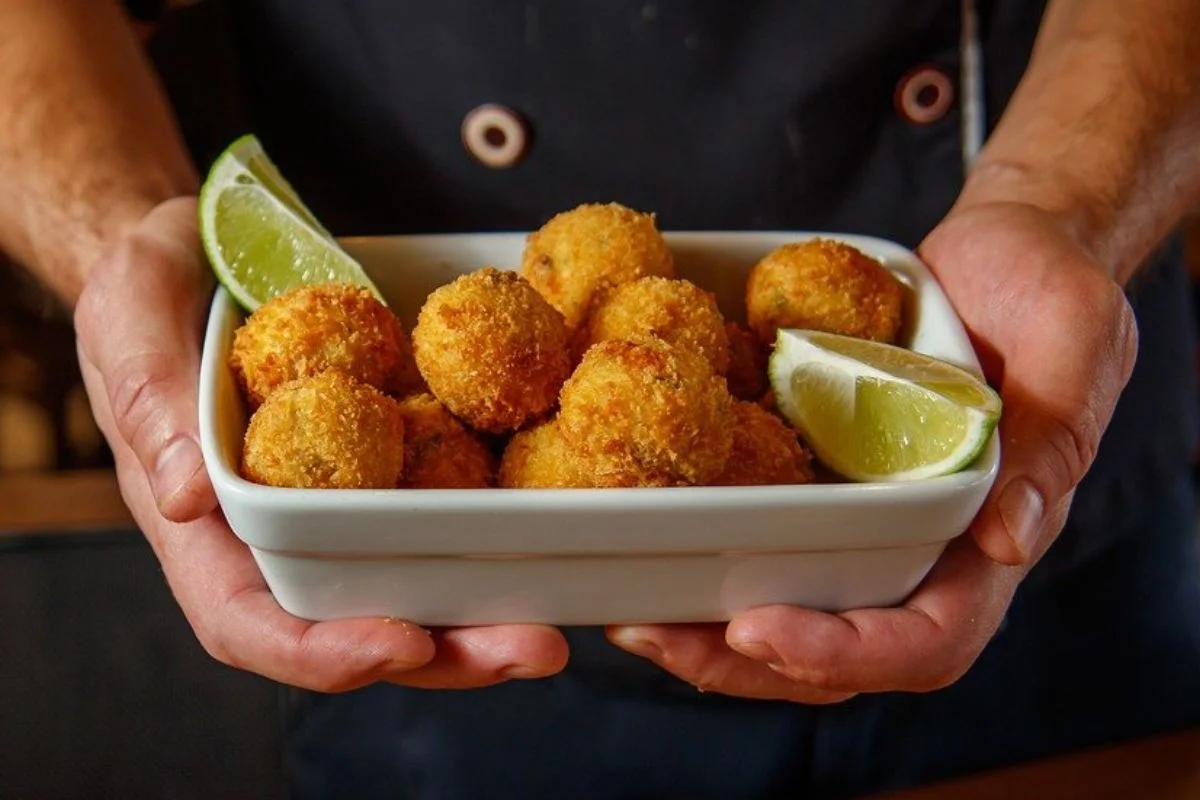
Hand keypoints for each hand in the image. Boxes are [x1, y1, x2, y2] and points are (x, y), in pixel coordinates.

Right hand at [74, 197, 567, 690]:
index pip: (250, 622)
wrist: (211, 244)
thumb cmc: (150, 284)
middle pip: (356, 625)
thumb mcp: (129, 318)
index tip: (405, 642)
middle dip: (444, 653)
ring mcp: (340, 503)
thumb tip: (183, 497)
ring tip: (560, 626)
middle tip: (535, 649)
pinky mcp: (389, 462)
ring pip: (411, 586)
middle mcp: (278, 535)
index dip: (325, 653)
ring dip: (485, 616)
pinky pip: (440, 511)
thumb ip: (150, 400)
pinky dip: (495, 537)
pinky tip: (553, 536)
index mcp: (203, 525)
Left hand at [607, 201, 1137, 700]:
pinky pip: (768, 540)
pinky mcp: (827, 480)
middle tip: (655, 638)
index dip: (845, 653)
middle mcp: (927, 548)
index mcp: (994, 536)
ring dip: (710, 631)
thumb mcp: (1073, 339)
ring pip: (794, 609)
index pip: (928, 639)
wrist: (1005, 250)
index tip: (759, 628)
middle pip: (841, 650)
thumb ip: (1054, 434)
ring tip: (631, 619)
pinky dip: (708, 558)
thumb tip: (1011, 541)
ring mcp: (871, 518)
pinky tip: (644, 540)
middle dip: (747, 662)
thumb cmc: (1049, 285)